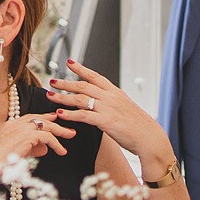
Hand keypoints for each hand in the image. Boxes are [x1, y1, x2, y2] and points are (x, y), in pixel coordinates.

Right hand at [0, 108, 75, 165]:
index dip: (44, 118)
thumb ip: (31, 148)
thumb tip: (45, 148)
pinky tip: (61, 151)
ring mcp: (20, 129)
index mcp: (10, 125)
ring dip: (60, 131)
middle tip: (68, 128)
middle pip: (40, 119)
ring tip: (70, 136)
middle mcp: (15, 124)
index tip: (55, 119)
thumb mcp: (16, 153)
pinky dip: (56, 143)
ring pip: (45, 126)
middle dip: (56, 123)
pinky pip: (47, 137)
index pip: (31, 118)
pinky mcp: (26, 136)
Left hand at [48, 59, 174, 177]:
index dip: (81, 68)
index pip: (95, 76)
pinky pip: (83, 115)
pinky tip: (59, 113)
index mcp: (115, 92)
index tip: (69, 62)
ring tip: (50, 95)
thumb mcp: (125, 107)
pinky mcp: (105, 121)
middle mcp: (110, 97)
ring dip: (62, 97)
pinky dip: (70, 114)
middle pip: (83, 85)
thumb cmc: (138, 126)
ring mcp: (107, 108)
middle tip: (52, 81)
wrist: (149, 138)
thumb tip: (101, 101)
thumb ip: (112, 102)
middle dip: (66, 82)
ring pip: (80, 99)